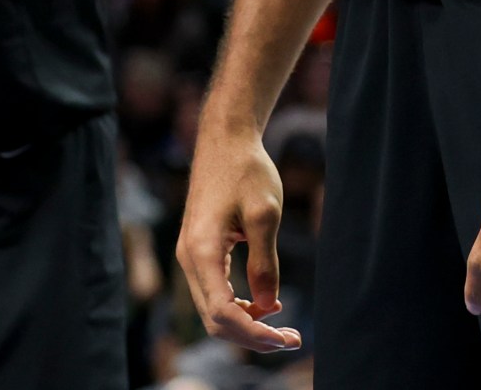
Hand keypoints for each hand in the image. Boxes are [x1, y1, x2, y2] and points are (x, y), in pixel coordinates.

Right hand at [176, 130, 301, 352]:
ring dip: (246, 324)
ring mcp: (190, 255)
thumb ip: (266, 262)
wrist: (225, 141)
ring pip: (212, 310)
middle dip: (252, 336)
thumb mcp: (265, 214)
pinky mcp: (197, 251)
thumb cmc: (246, 170)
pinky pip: (214, 293)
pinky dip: (238, 307)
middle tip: (291, 339)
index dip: (254, 334)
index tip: (286, 339)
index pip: (223, 313)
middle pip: (214, 319)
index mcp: (202, 250)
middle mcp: (188, 258)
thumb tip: (269, 305)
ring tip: (282, 326)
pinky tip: (264, 304)